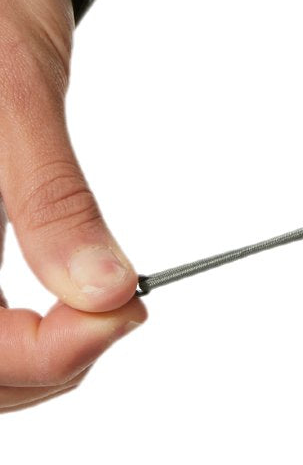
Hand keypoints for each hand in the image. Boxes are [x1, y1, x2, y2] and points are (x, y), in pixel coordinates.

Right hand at [0, 0, 146, 410]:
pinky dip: (22, 334)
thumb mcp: (18, 99)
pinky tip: (67, 305)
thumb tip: (104, 291)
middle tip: (122, 314)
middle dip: (42, 365)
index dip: (36, 355)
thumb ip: (52, 200)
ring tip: (102, 314)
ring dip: (34, 359)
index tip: (117, 317)